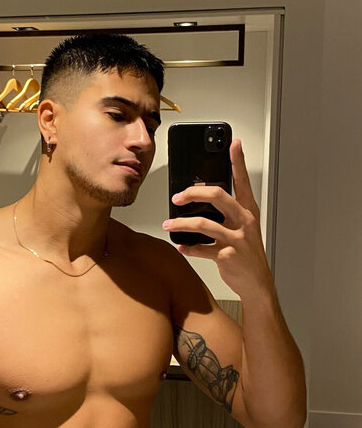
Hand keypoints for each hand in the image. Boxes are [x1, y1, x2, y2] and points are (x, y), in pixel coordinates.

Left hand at [162, 138, 274, 299]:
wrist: (257, 284)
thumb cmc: (247, 254)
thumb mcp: (243, 228)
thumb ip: (227, 212)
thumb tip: (200, 197)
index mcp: (248, 211)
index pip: (243, 181)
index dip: (238, 161)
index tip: (233, 143)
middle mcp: (244, 221)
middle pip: (217, 196)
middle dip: (193, 192)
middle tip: (178, 196)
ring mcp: (236, 239)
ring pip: (203, 224)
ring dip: (181, 223)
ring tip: (169, 224)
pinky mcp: (226, 256)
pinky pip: (200, 249)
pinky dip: (187, 247)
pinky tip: (181, 246)